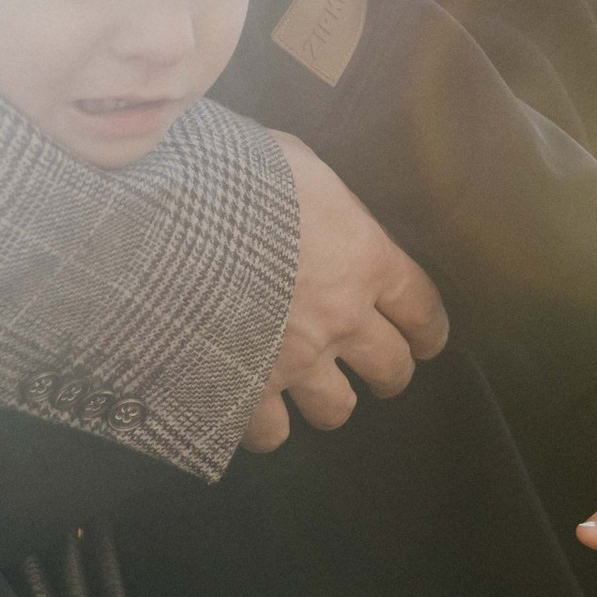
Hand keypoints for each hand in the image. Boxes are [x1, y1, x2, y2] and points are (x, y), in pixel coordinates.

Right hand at [242, 134, 448, 451]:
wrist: (168, 218)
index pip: (423, 310)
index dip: (428, 330)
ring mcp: (294, 362)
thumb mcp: (295, 162)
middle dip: (388, 369)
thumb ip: (320, 199)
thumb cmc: (234, 173)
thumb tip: (318, 205)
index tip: (424, 339)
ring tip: (307, 387)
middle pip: (393, 369)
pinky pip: (271, 434)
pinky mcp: (246, 391)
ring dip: (326, 399)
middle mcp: (342, 319)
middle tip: (372, 364)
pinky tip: (251, 404)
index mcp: (364, 259)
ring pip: (336, 410)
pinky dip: (263, 424)